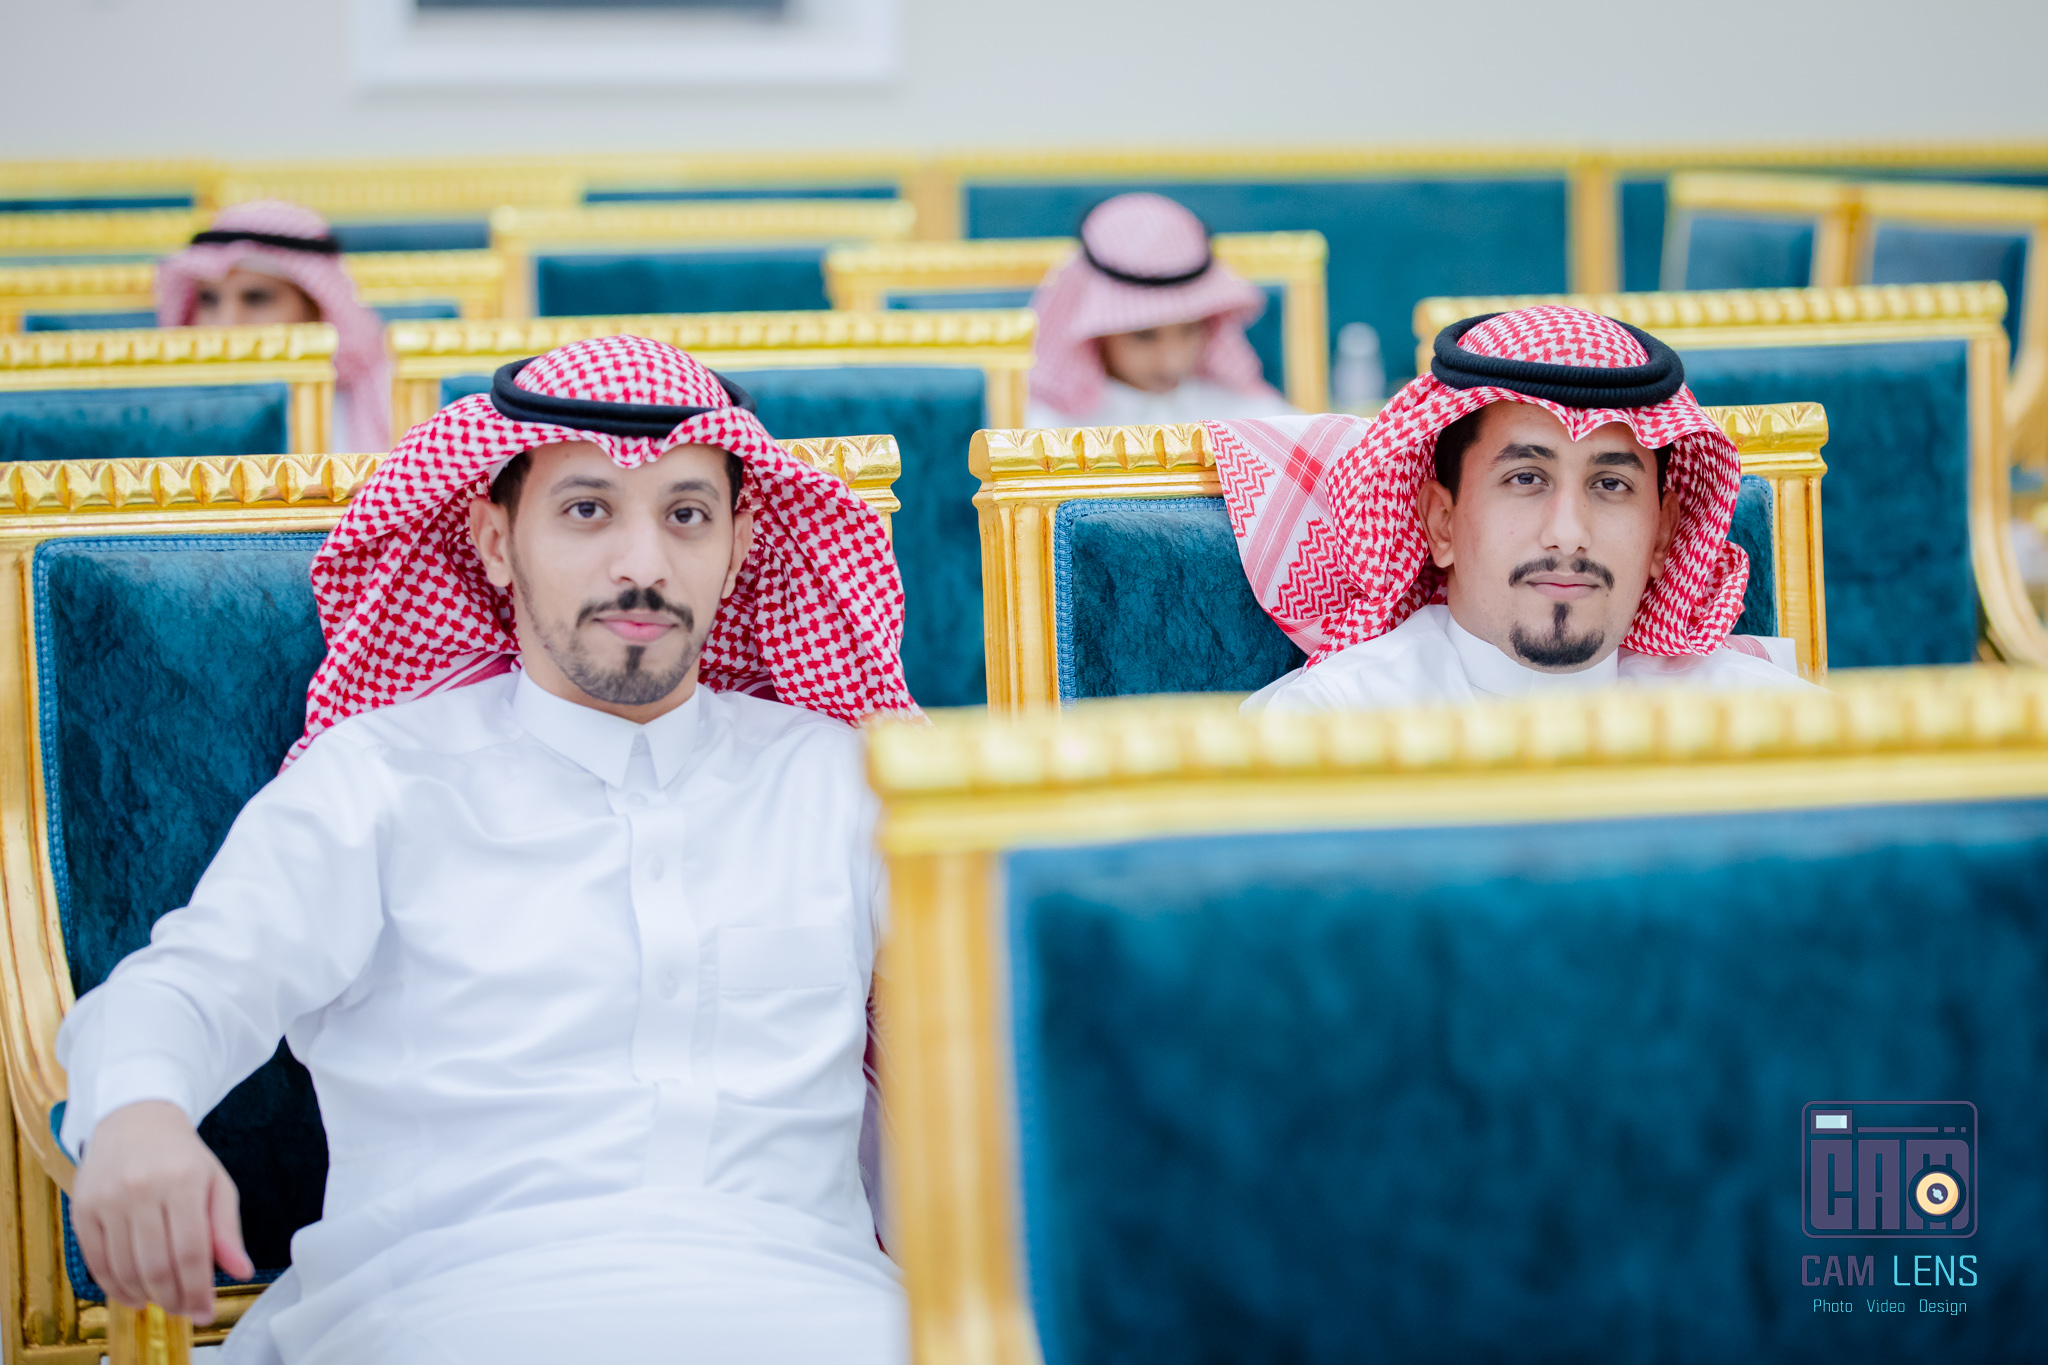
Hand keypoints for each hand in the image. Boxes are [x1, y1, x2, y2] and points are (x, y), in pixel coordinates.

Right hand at [69, 1101, 253, 1323]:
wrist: (136, 1121)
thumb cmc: (182, 1157)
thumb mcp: (216, 1184)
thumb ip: (227, 1229)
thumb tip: (241, 1270)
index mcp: (183, 1182)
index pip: (191, 1251)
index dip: (198, 1288)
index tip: (205, 1310)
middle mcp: (142, 1190)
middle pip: (156, 1264)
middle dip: (172, 1298)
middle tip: (184, 1311)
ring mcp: (108, 1200)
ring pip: (125, 1268)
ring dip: (145, 1295)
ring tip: (162, 1302)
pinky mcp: (83, 1210)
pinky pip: (97, 1261)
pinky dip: (114, 1287)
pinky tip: (132, 1295)